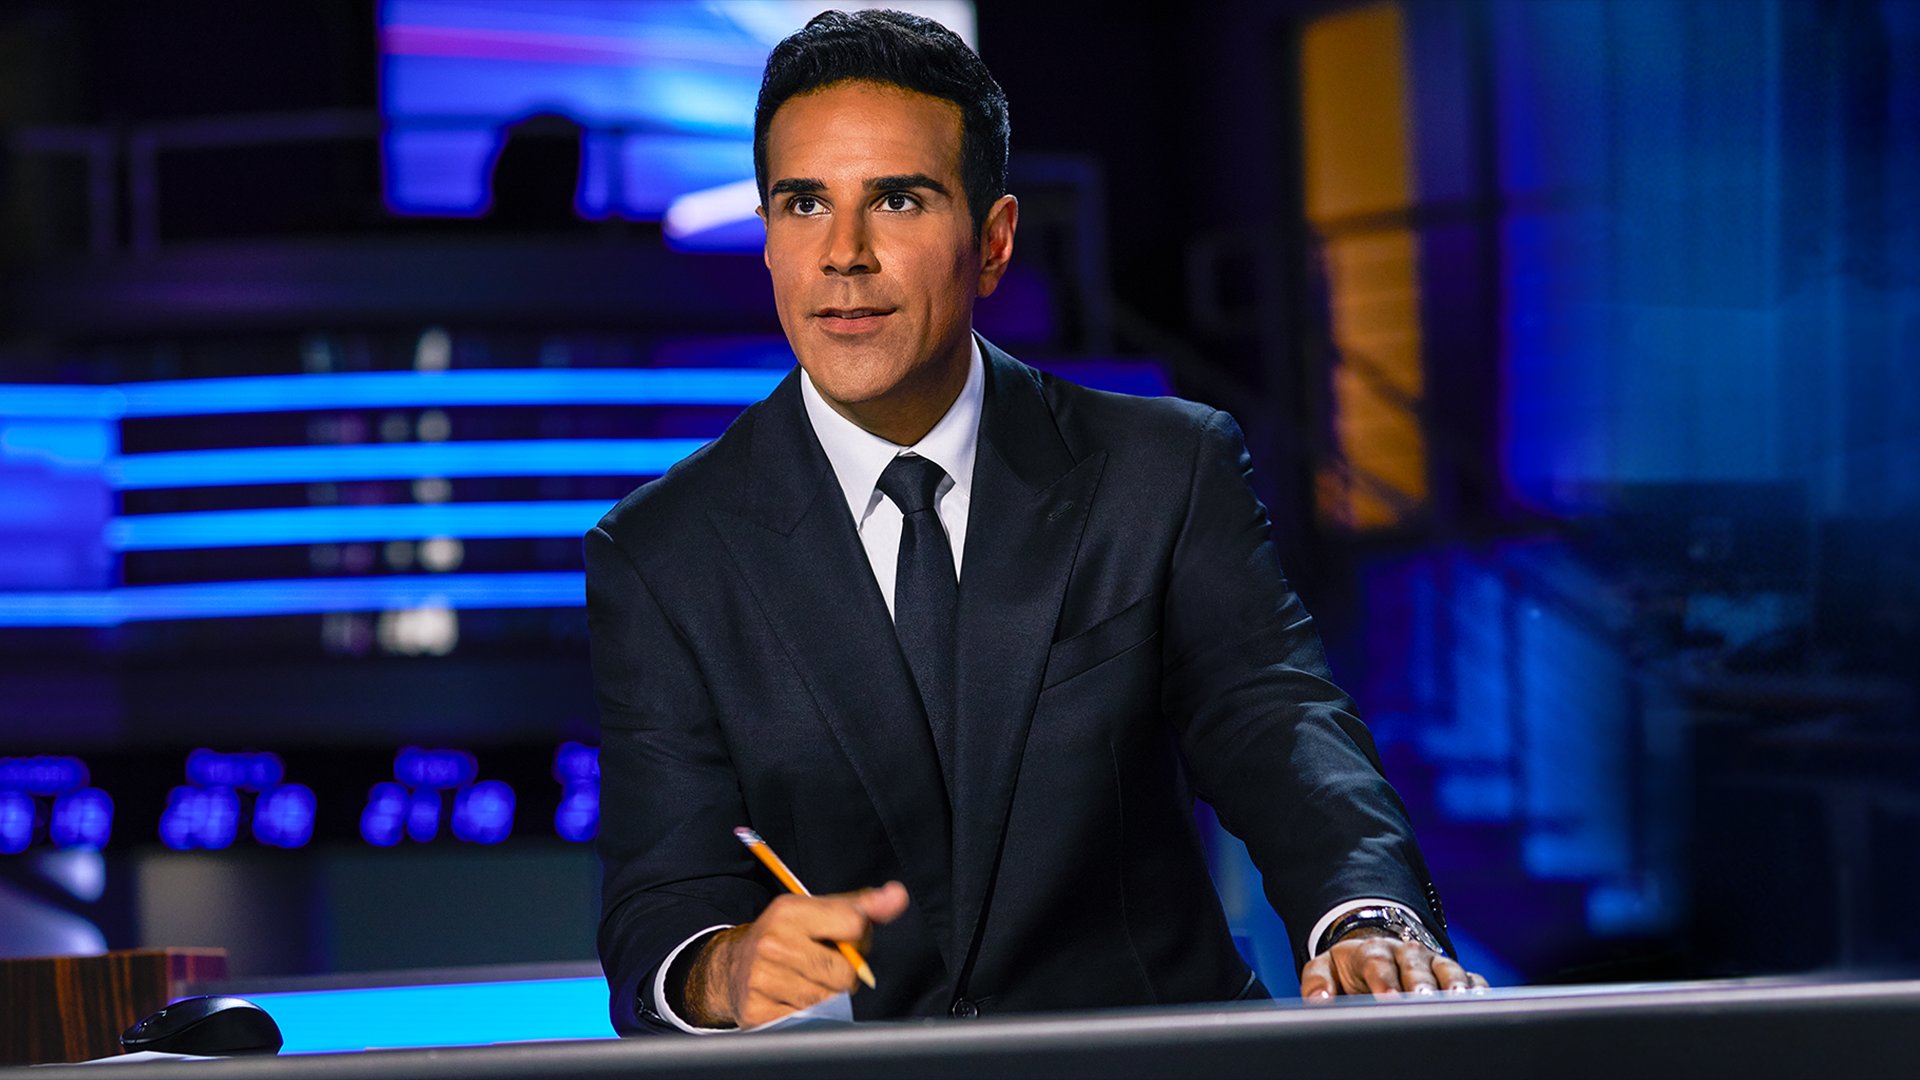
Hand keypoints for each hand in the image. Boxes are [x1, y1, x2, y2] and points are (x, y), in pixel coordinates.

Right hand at [686, 881, 909, 1027]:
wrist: (732, 967)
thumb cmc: (786, 936)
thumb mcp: (818, 912)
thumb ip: (863, 906)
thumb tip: (897, 896)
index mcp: (790, 911)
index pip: (855, 925)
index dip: (859, 937)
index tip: (843, 939)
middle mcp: (773, 943)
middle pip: (845, 973)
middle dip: (844, 973)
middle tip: (824, 966)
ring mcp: (763, 979)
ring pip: (829, 1000)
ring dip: (827, 996)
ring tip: (808, 981)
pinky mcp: (758, 1011)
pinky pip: (808, 1020)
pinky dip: (808, 1014)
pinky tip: (793, 998)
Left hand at [1298, 928, 1488, 1001]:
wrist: (1374, 956)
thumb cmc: (1349, 970)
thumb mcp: (1325, 970)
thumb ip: (1317, 983)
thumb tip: (1319, 1002)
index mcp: (1372, 952)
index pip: (1377, 963)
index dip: (1384, 980)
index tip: (1387, 998)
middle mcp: (1407, 953)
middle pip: (1416, 965)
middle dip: (1420, 983)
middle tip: (1424, 999)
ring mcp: (1433, 963)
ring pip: (1448, 970)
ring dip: (1454, 985)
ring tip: (1459, 1002)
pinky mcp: (1454, 975)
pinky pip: (1472, 979)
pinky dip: (1478, 990)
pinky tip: (1482, 1003)